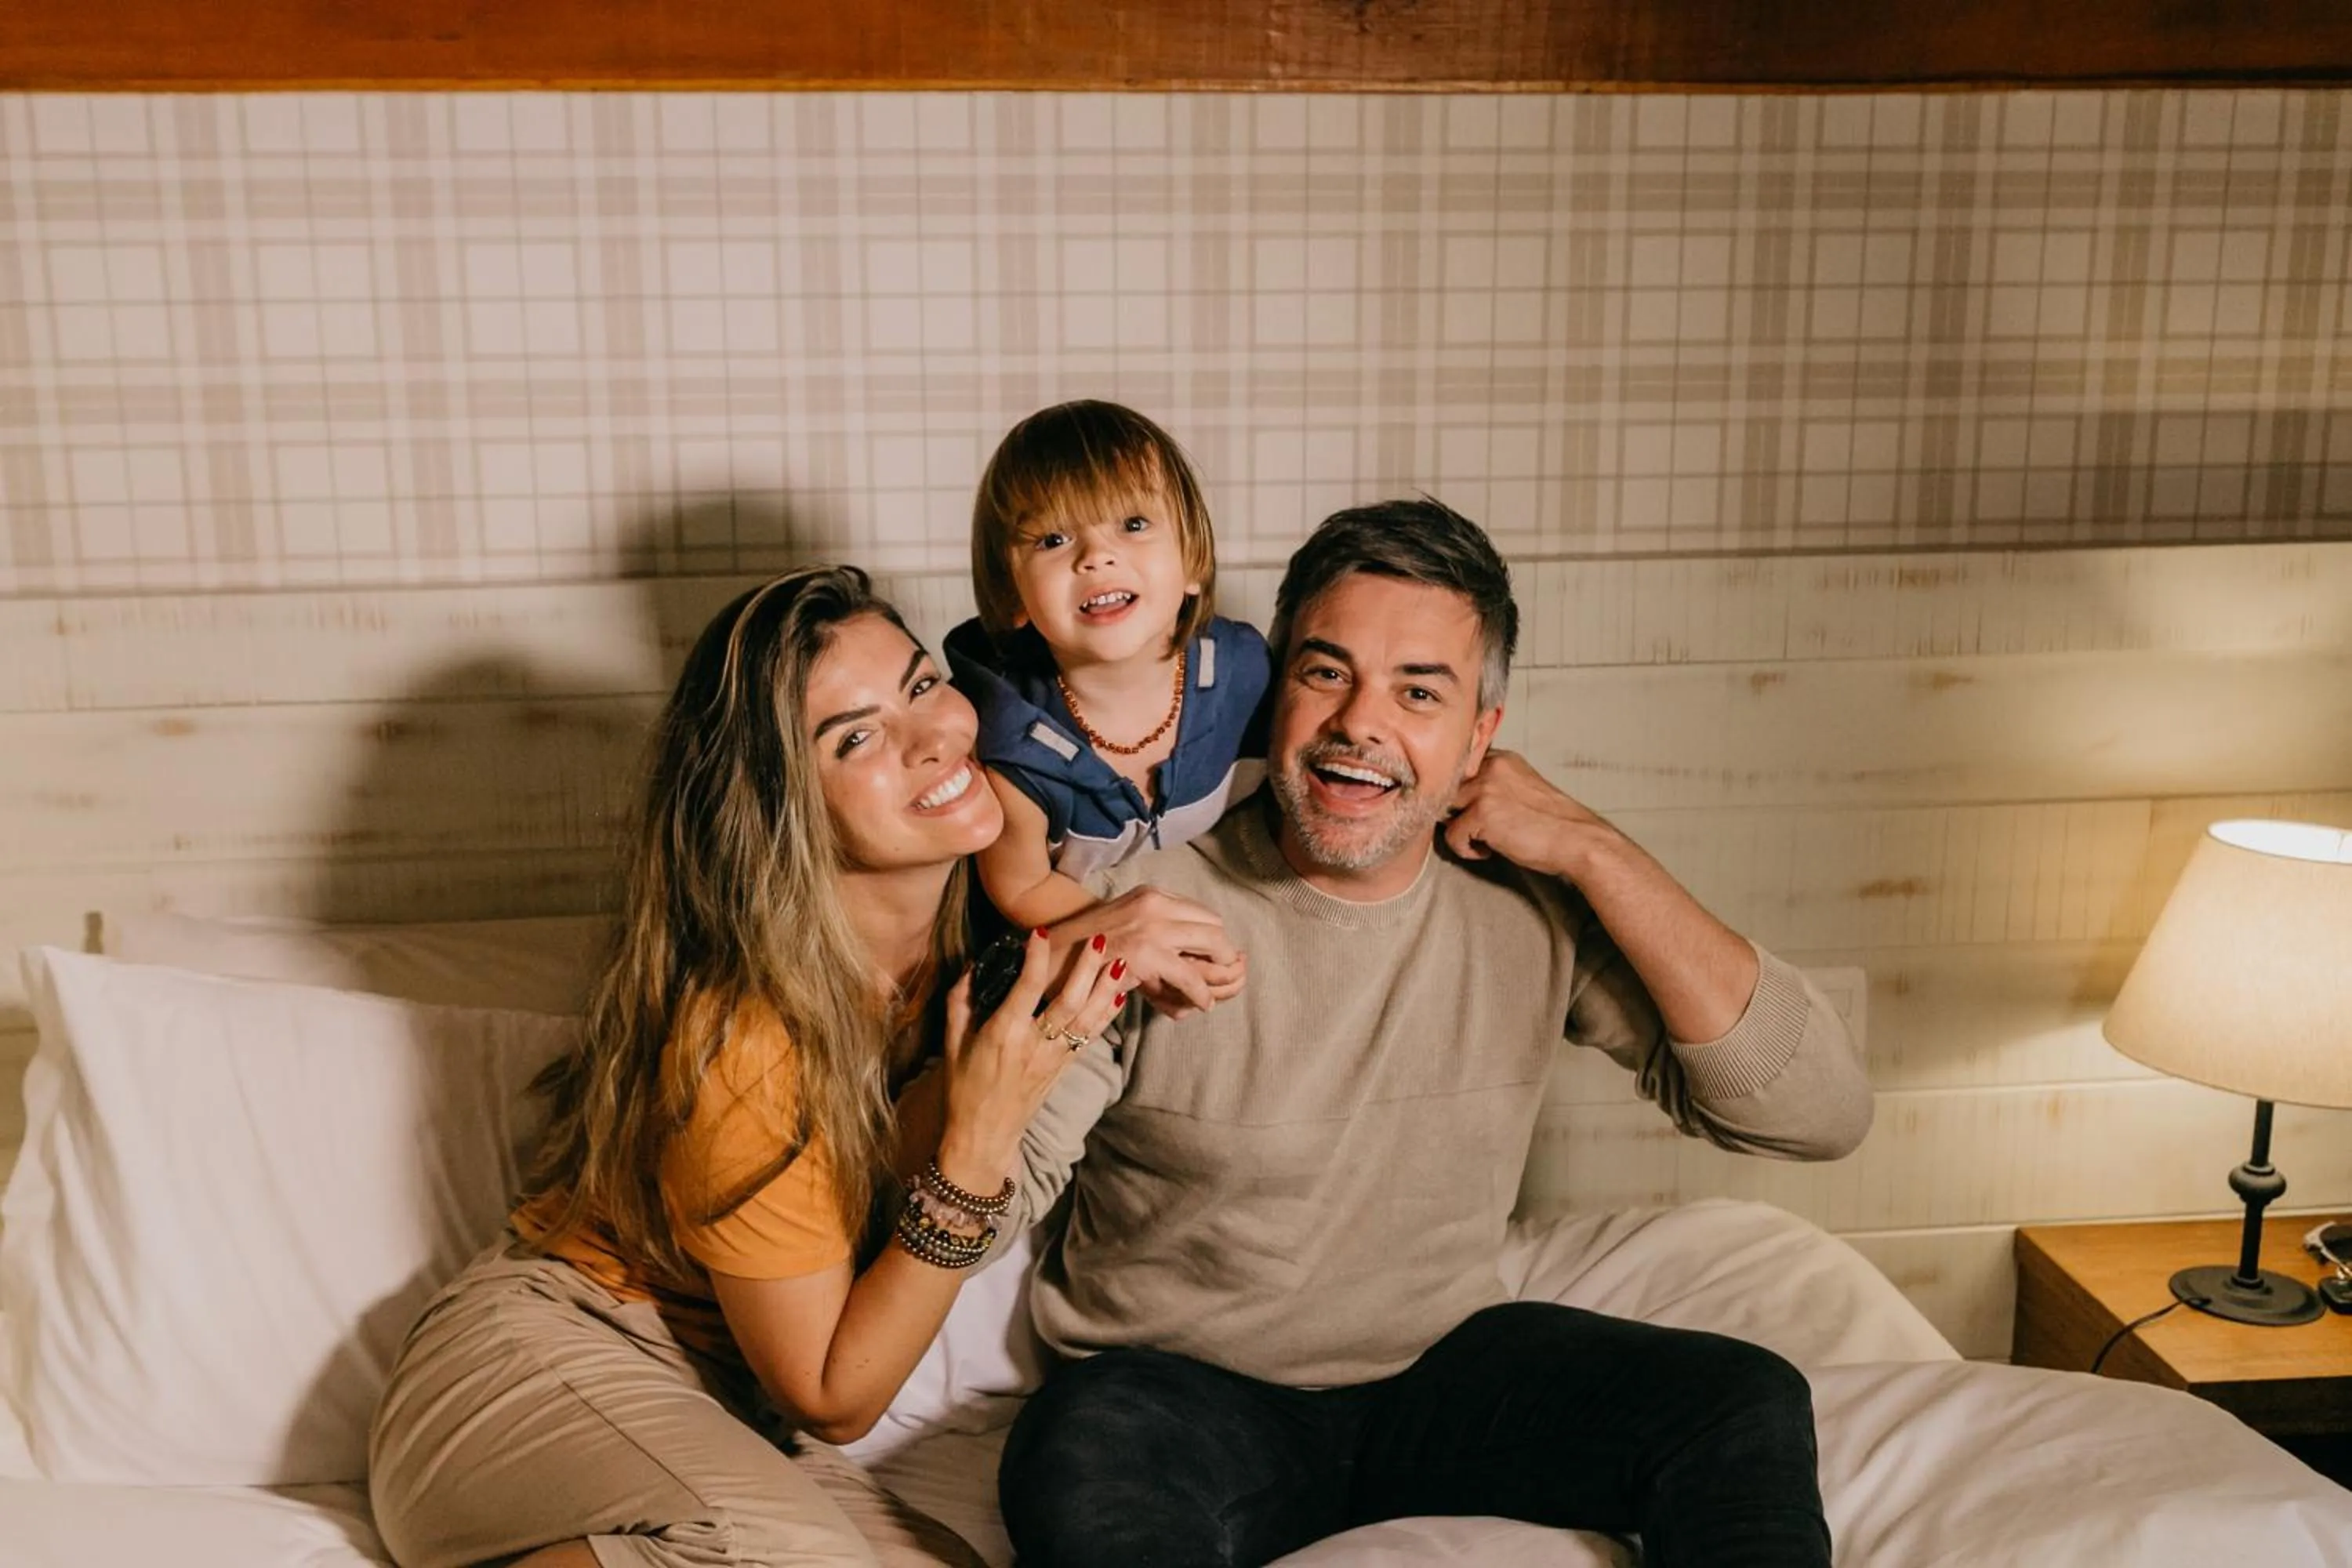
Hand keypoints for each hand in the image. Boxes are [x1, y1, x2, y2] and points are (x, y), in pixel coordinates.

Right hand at [935, 928, 1126, 1189]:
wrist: (985, 1134)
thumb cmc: (964, 1087)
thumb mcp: (952, 1042)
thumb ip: (961, 1000)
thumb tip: (973, 965)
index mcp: (1004, 1034)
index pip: (1026, 988)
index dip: (1037, 958)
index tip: (1041, 932)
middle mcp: (1034, 1044)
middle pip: (1068, 1001)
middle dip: (1087, 968)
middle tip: (1101, 938)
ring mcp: (1054, 1058)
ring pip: (1088, 1019)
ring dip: (1107, 989)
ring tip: (1123, 960)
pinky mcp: (1065, 1067)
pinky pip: (1092, 1037)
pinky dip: (1107, 1014)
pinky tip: (1119, 995)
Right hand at [1049, 885, 1245, 1020]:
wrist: (1047, 955)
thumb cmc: (1085, 951)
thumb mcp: (1127, 931)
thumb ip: (1160, 941)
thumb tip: (1198, 967)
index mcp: (1151, 896)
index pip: (1203, 914)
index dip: (1214, 940)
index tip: (1212, 961)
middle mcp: (1156, 904)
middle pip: (1215, 927)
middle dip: (1225, 955)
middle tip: (1225, 976)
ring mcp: (1151, 926)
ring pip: (1213, 945)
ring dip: (1219, 974)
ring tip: (1215, 994)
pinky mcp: (1145, 953)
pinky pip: (1191, 975)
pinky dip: (1201, 993)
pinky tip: (1201, 1004)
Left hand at [1443, 750, 1617, 881]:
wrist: (1578, 841)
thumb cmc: (1552, 825)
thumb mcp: (1520, 791)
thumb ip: (1492, 787)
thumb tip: (1454, 801)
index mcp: (1502, 759)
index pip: (1460, 769)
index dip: (1460, 795)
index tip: (1471, 814)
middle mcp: (1492, 767)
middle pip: (1448, 787)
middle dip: (1456, 812)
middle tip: (1477, 831)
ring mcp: (1486, 788)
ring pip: (1446, 810)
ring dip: (1461, 830)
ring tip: (1485, 842)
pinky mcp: (1482, 812)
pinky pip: (1452, 835)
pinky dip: (1466, 850)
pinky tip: (1489, 851)